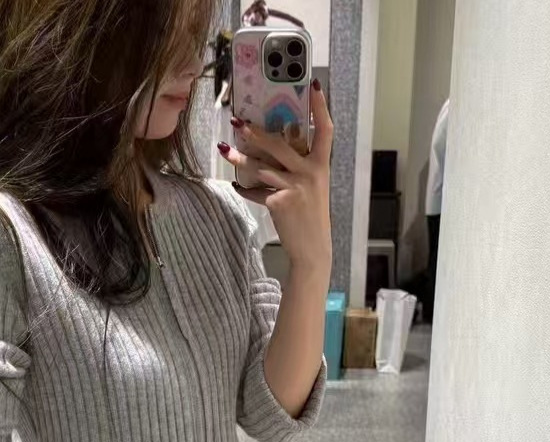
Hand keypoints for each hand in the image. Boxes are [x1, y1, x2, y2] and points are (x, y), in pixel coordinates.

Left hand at [219, 79, 333, 272]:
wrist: (312, 249)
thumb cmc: (310, 218)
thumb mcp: (311, 190)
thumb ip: (297, 169)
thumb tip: (271, 150)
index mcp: (321, 166)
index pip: (325, 130)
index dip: (320, 107)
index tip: (312, 84)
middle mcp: (311, 173)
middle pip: (281, 144)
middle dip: (257, 132)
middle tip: (238, 121)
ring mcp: (296, 187)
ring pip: (262, 166)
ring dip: (240, 159)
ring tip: (224, 149)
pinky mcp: (280, 201)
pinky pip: (257, 191)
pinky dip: (246, 190)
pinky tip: (237, 187)